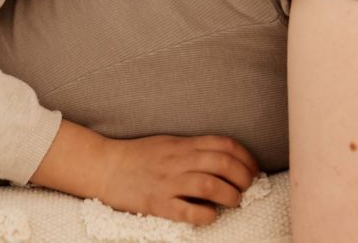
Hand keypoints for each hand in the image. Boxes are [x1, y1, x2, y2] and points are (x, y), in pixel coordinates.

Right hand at [30, 119, 258, 226]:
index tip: (252, 168)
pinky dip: (207, 215)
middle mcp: (178, 161)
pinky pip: (189, 212)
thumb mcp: (168, 143)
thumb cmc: (139, 156)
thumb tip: (225, 159)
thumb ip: (194, 149)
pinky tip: (211, 215)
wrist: (105, 167)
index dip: (245, 157)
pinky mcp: (158, 204)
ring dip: (231, 196)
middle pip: (222, 164)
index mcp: (182, 144)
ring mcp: (168, 183)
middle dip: (243, 177)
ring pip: (210, 186)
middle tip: (246, 186)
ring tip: (234, 201)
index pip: (224, 144)